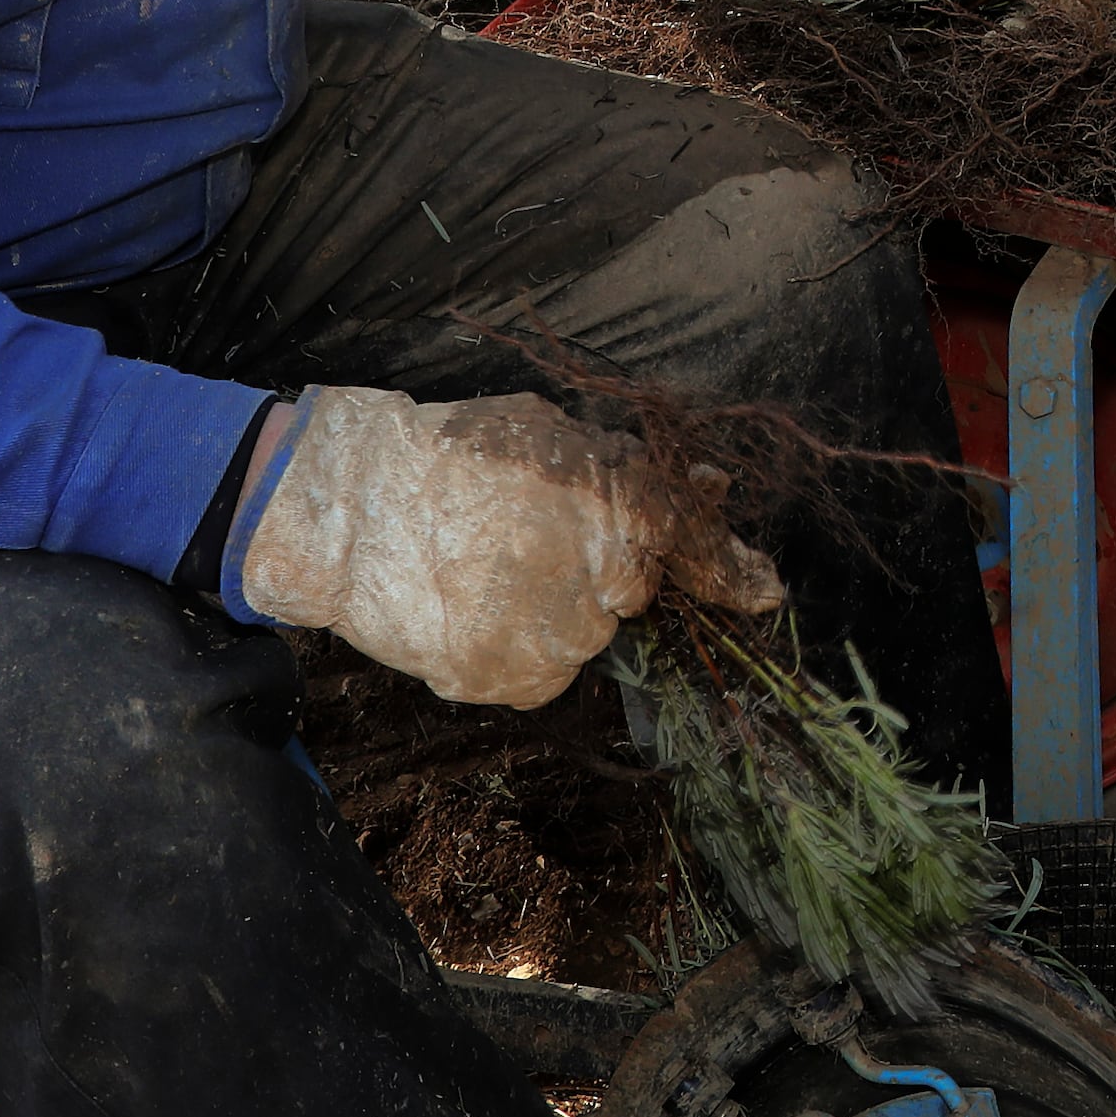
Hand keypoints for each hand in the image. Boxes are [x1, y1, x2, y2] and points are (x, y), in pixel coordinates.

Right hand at [232, 389, 770, 706]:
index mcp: (612, 507)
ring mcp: (555, 641)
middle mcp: (596, 582)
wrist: (348, 513)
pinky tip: (473, 607)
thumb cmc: (452, 457)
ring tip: (484, 570)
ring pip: (586, 633)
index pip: (687, 539)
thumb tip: (712, 485)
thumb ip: (630, 467)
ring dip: (555, 608)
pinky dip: (519, 647)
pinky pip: (544, 672)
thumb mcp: (548, 433)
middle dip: (601, 568)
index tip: (767, 592)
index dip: (727, 565)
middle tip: (528, 541)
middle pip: (631, 589)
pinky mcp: (514, 683)